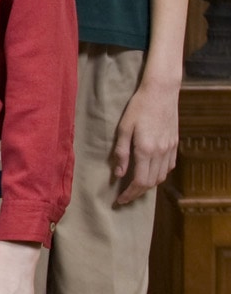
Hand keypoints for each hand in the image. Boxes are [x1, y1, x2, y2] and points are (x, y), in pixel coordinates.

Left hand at [112, 76, 179, 204]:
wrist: (160, 93)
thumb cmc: (138, 108)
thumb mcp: (123, 128)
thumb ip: (121, 152)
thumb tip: (118, 174)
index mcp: (145, 150)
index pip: (139, 181)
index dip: (129, 194)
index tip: (119, 200)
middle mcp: (160, 153)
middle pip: (151, 182)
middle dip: (137, 193)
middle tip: (125, 196)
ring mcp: (170, 148)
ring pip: (162, 176)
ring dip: (149, 184)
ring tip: (135, 185)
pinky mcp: (175, 144)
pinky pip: (169, 166)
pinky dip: (160, 174)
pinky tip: (151, 171)